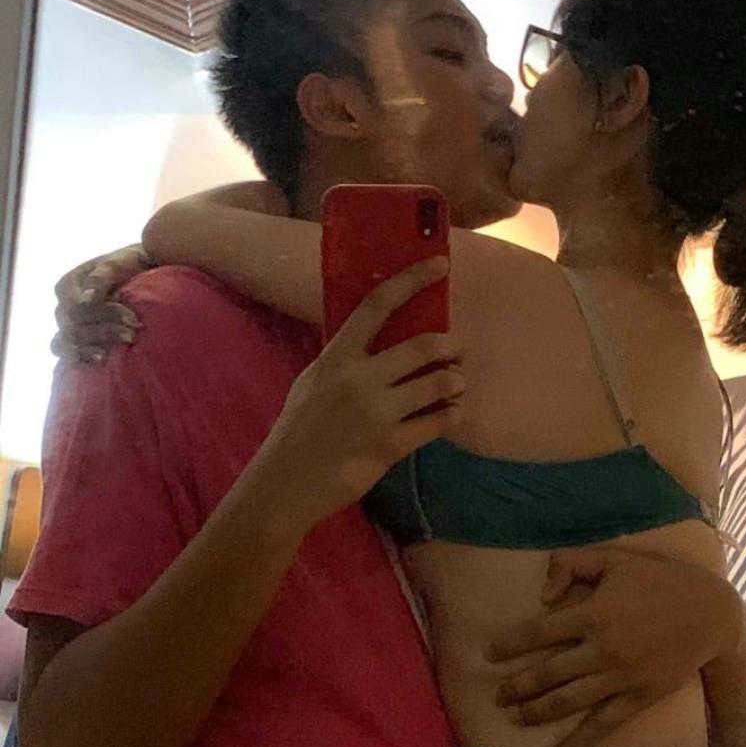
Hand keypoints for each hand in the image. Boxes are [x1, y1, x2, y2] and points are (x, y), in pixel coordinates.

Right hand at [51, 245, 153, 362]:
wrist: (139, 273)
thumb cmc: (128, 264)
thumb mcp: (117, 265)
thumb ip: (101, 278)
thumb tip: (87, 300)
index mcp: (67, 285)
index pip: (77, 307)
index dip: (103, 315)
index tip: (133, 318)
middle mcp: (62, 306)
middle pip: (73, 326)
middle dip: (104, 332)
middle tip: (133, 335)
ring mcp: (67, 324)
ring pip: (64, 342)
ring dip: (87, 350)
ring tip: (107, 356)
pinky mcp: (76, 338)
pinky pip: (68, 352)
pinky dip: (80, 358)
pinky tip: (98, 362)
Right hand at [253, 256, 464, 535]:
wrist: (286, 483)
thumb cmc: (299, 430)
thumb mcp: (313, 381)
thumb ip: (344, 359)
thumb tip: (376, 335)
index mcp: (337, 357)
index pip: (377, 305)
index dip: (412, 279)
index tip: (440, 264)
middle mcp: (358, 379)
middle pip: (424, 346)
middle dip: (452, 346)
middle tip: (458, 351)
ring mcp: (376, 413)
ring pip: (439, 384)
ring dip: (456, 382)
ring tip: (456, 384)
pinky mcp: (390, 446)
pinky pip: (437, 423)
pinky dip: (451, 415)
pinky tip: (450, 414)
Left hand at [487, 545, 745, 746]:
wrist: (711, 612)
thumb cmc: (659, 579)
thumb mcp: (613, 558)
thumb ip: (570, 564)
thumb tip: (541, 596)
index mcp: (593, 613)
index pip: (538, 632)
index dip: (509, 644)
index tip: (488, 653)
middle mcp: (603, 649)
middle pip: (548, 673)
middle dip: (517, 686)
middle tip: (497, 693)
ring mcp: (621, 677)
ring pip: (568, 701)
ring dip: (536, 712)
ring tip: (514, 717)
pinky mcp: (638, 698)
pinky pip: (601, 726)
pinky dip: (576, 745)